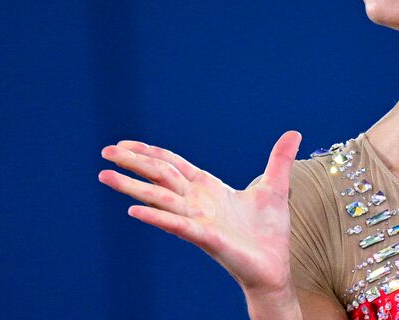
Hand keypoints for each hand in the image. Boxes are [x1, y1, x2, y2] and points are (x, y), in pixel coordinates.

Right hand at [98, 130, 302, 297]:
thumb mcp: (276, 186)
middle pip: (159, 176)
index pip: (172, 165)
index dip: (149, 152)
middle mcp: (196, 202)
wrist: (274, 266)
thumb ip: (279, 159)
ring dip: (132, 187)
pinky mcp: (205, 237)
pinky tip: (134, 211)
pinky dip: (156, 217)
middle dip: (133, 163)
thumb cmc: (269, 231)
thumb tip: (293, 133)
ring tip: (105, 176)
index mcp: (208, 188)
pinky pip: (177, 225)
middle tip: (105, 152)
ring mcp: (197, 220)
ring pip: (159, 198)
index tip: (124, 143)